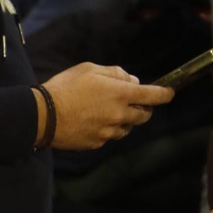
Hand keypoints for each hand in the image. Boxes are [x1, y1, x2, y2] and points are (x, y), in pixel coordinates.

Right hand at [42, 63, 173, 150]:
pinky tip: (92, 122)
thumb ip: (115, 73)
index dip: (165, 94)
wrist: (43, 116)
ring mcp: (108, 132)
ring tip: (107, 112)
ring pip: (127, 128)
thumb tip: (132, 80)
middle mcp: (119, 115)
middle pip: (143, 115)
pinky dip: (107, 129)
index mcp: (121, 94)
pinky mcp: (97, 143)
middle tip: (134, 102)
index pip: (154, 96)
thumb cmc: (65, 88)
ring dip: (125, 120)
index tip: (170, 93)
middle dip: (143, 108)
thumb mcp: (90, 69)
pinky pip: (109, 136)